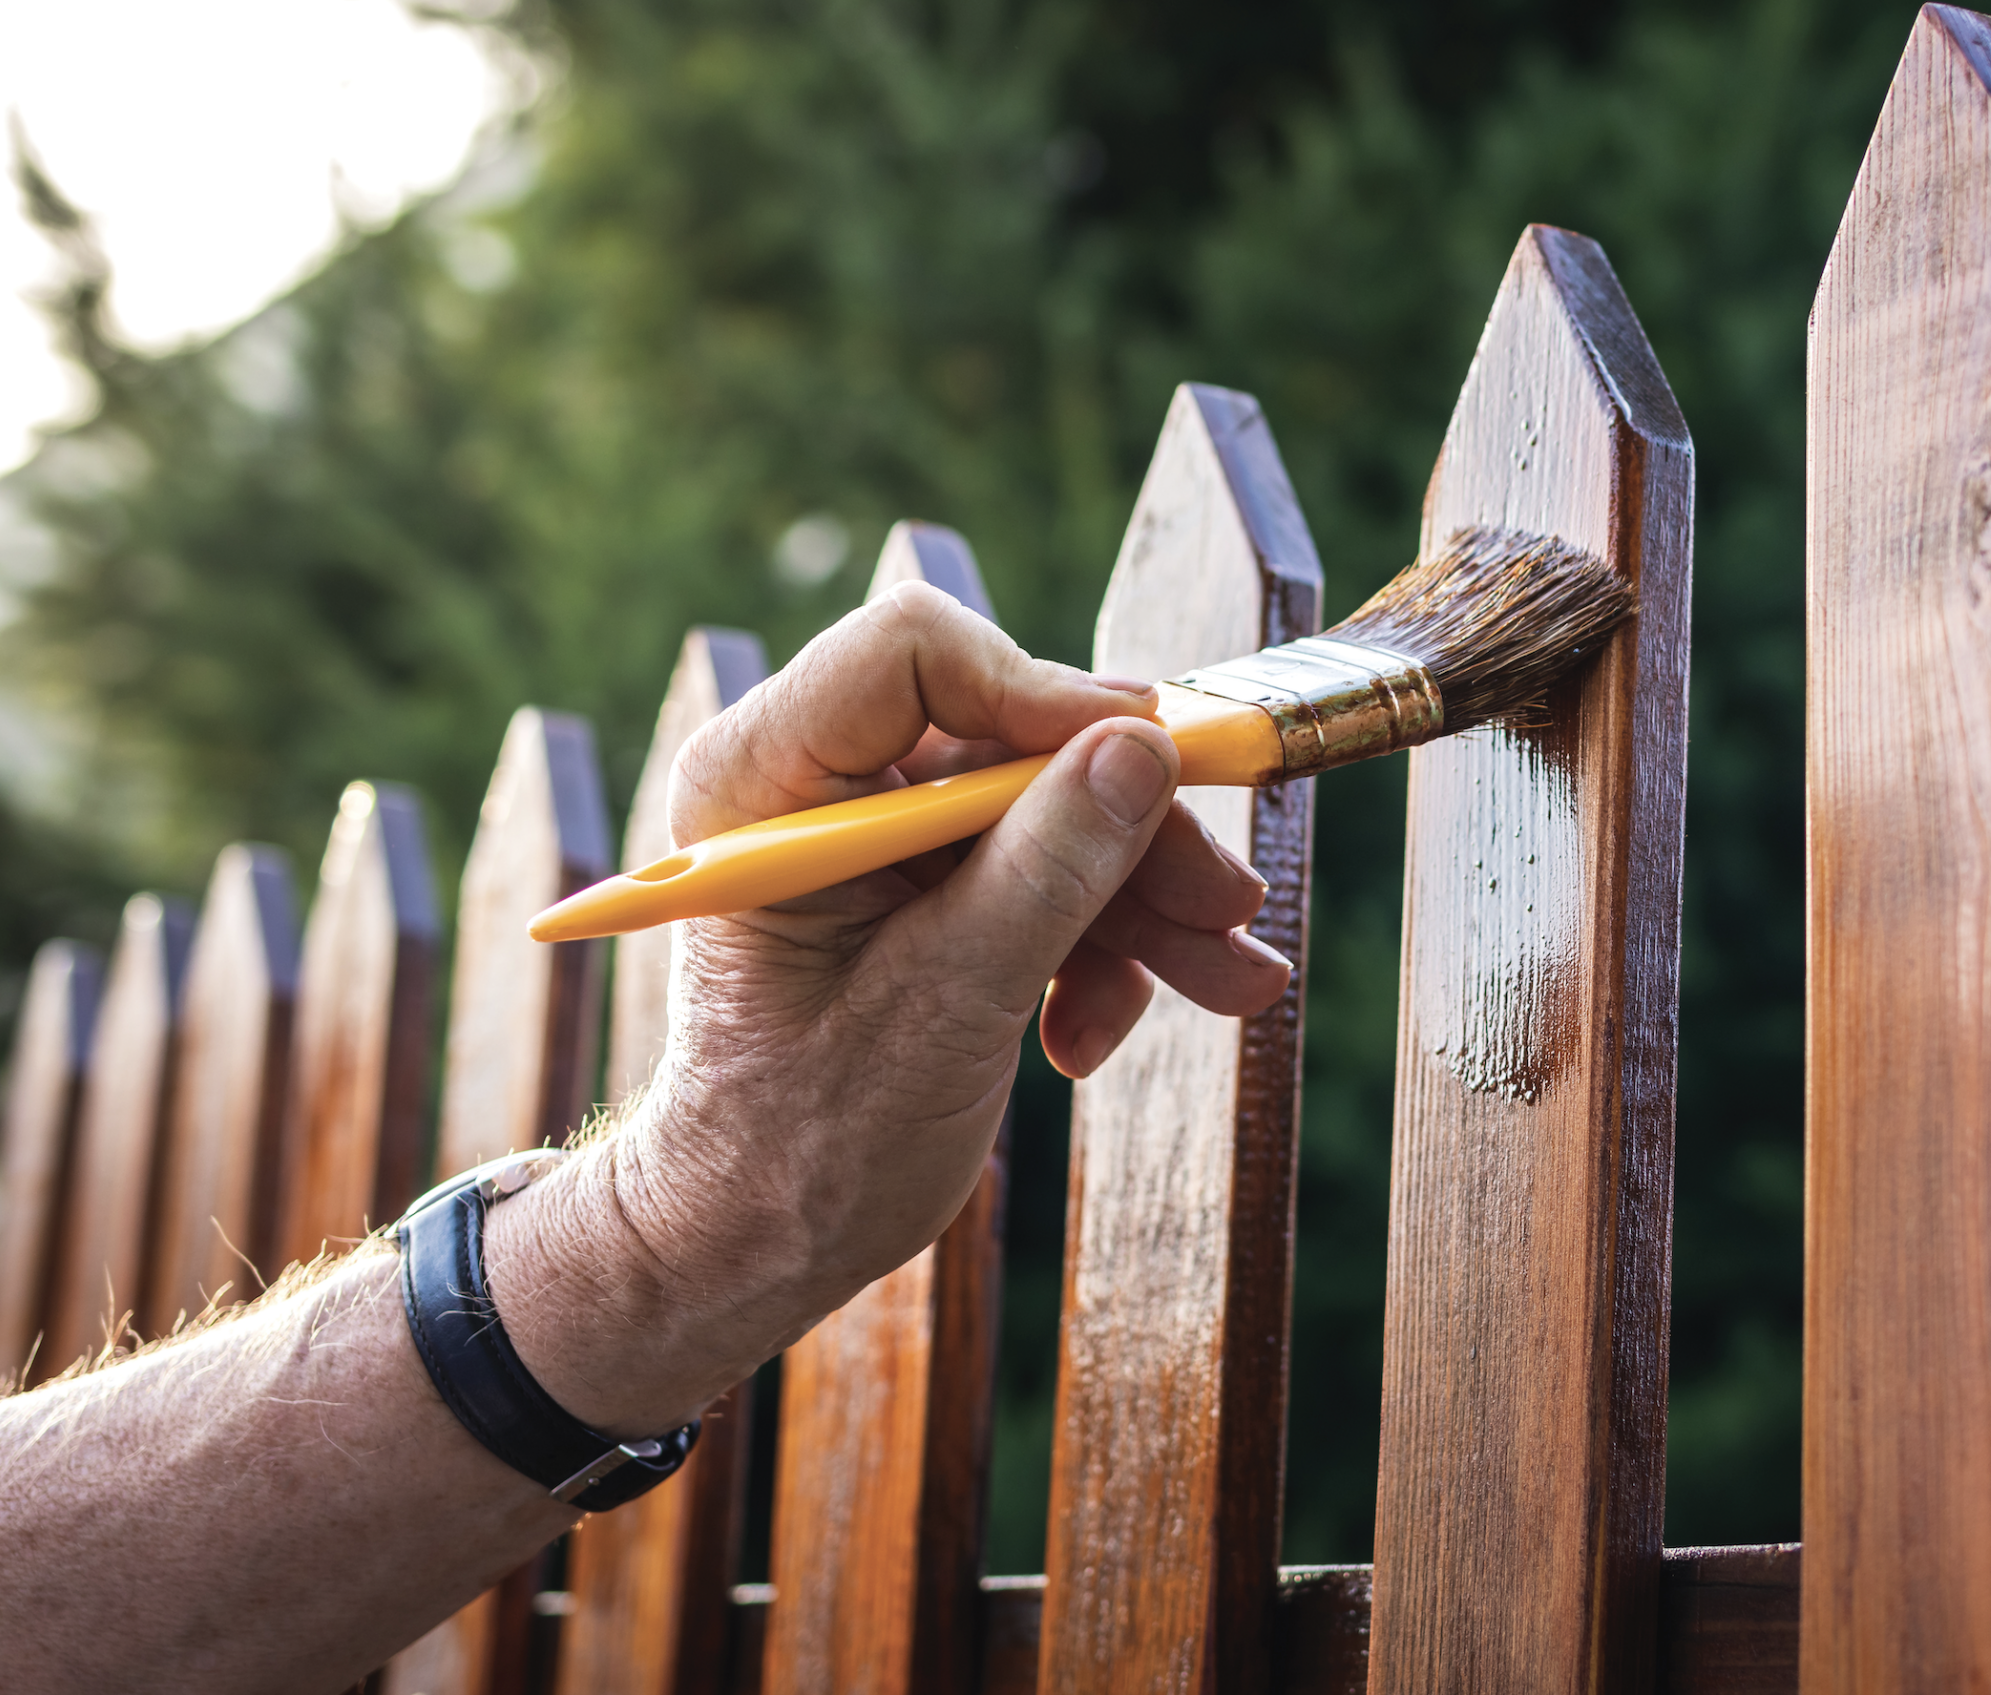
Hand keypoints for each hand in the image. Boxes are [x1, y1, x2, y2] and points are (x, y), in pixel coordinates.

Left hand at [487, 582, 1292, 1433]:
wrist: (760, 1243)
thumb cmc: (805, 1143)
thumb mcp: (946, 1005)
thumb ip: (1047, 871)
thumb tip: (1145, 749)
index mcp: (765, 780)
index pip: (914, 654)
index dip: (1043, 694)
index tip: (1151, 758)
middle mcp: (817, 783)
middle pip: (1010, 739)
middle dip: (1127, 829)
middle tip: (1227, 902)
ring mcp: (875, 834)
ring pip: (1047, 809)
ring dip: (1140, 901)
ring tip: (1229, 982)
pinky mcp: (922, 884)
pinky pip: (1041, 870)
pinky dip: (1094, 945)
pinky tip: (1096, 1032)